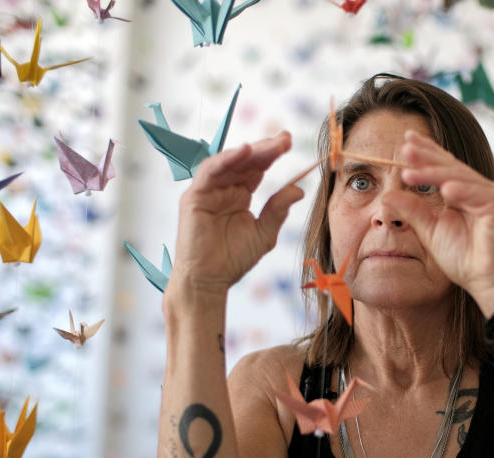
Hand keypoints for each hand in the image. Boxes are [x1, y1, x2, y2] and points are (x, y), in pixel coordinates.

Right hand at [171, 132, 303, 295]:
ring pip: (229, 162)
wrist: (209, 281)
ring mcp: (208, 191)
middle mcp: (224, 188)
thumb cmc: (233, 260)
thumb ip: (278, 210)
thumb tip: (298, 189)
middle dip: (266, 148)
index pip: (257, 168)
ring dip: (250, 151)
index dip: (273, 154)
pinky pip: (209, 172)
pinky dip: (225, 160)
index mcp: (241, 194)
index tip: (290, 142)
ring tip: (271, 145)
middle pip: (245, 161)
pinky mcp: (194, 197)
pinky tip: (243, 152)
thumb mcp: (264, 234)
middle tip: (286, 139)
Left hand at [386, 130, 493, 315]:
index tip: (404, 141)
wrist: (485, 281)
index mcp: (461, 191)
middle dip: (426, 157)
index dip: (425, 153)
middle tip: (404, 148)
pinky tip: (446, 188)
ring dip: (436, 173)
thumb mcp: (430, 230)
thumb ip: (412, 211)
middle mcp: (476, 188)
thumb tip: (386, 195)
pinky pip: (477, 193)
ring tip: (411, 171)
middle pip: (449, 166)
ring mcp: (489, 193)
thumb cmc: (463, 258)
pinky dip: (462, 190)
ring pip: (459, 177)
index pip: (442, 166)